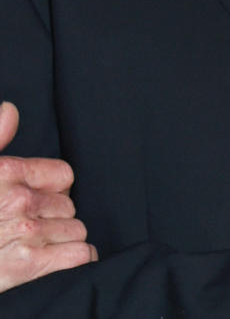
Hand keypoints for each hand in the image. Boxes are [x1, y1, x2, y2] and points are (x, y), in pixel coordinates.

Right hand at [0, 102, 95, 292]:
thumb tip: (11, 108)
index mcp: (6, 173)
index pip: (64, 176)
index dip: (52, 192)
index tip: (34, 204)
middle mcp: (18, 200)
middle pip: (69, 206)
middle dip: (54, 219)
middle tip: (27, 232)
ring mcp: (25, 231)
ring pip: (76, 230)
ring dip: (62, 242)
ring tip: (32, 250)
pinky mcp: (30, 264)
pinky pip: (80, 255)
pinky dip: (75, 261)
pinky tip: (54, 263)